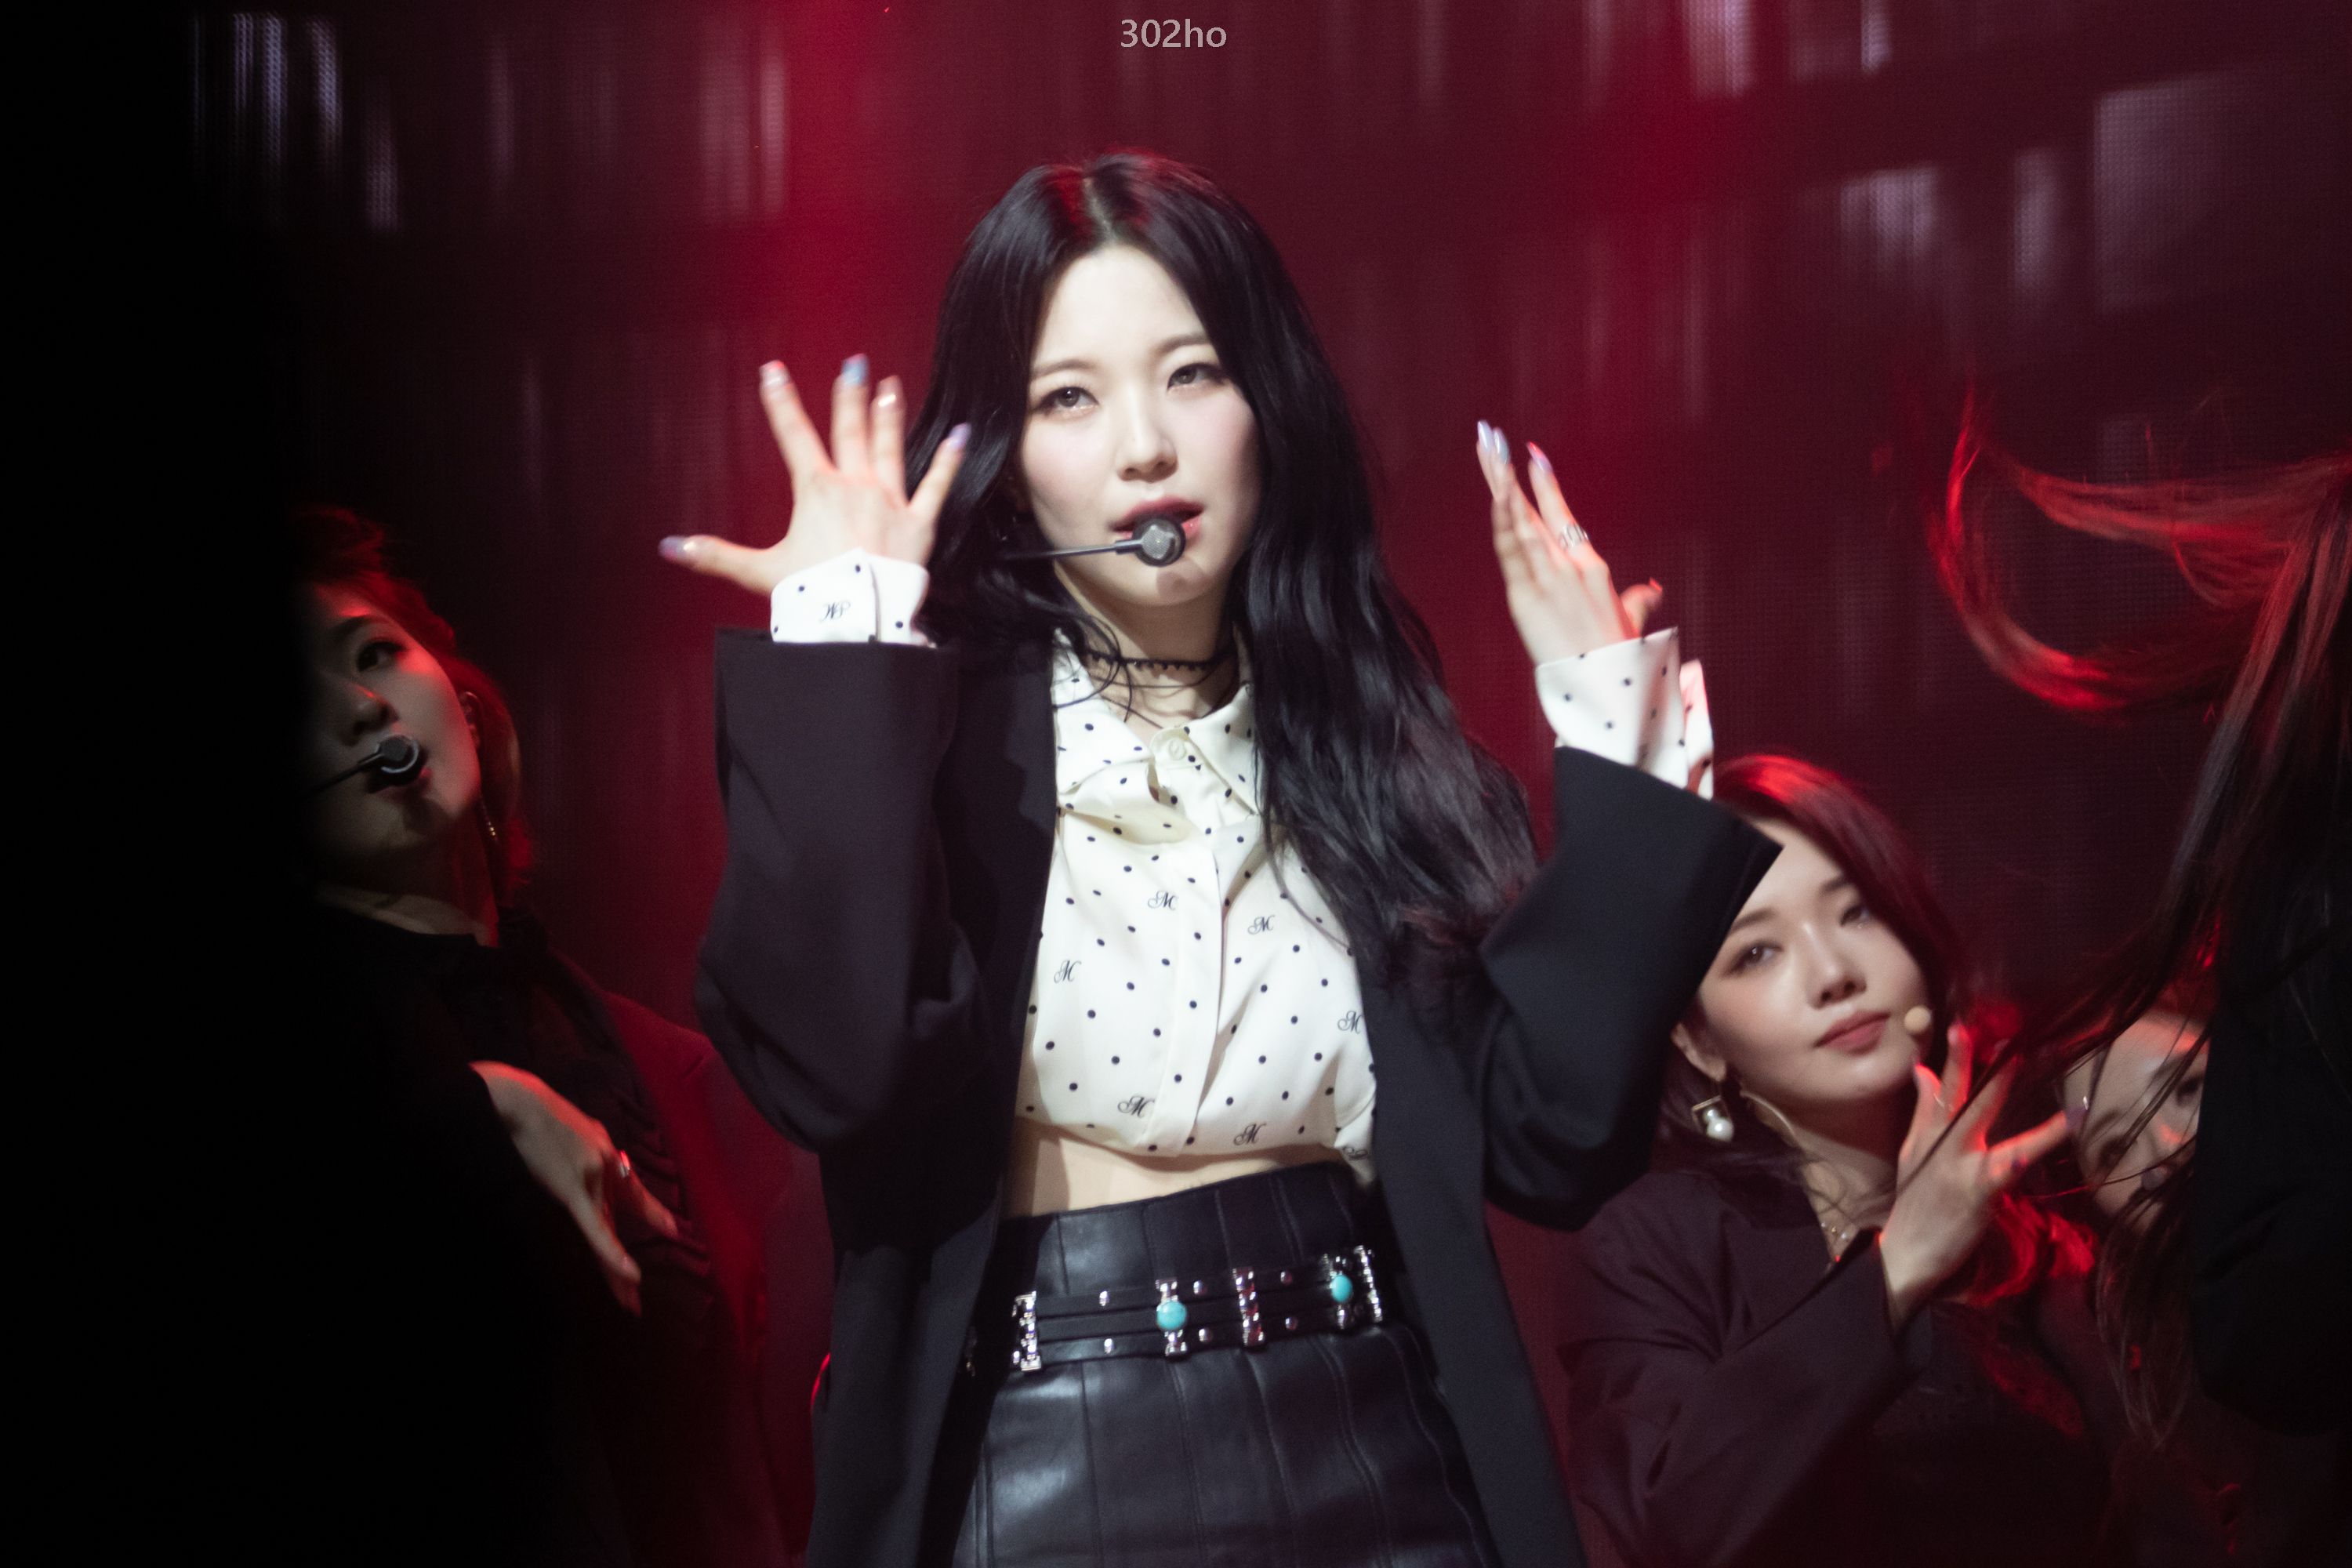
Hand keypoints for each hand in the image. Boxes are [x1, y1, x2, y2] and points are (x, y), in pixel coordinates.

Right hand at [472, 1061, 680, 1314]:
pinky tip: (629, 1274)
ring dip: (617, 1271)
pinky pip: (596, 1230)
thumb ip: (579, 1147)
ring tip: (630, 1300)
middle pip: (619, 1222)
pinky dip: (613, 1253)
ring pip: (609, 1234)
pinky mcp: (575, 1189)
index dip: (653, 1212)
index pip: (632, 1191)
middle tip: (636, 1294)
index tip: (672, 1230)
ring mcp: (594, 1178)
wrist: (518, 1098)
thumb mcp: (567, 1127)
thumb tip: (576, 1161)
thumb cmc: (533, 1109)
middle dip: (625, 1260)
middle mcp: (607, 1166)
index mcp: (604, 1152)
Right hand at [659, 357, 969, 594]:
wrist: (856, 619)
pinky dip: (948, 460)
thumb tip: (669, 547)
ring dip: (889, 414)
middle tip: (853, 365)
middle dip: (848, 396)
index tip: (774, 371)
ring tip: (890, 386)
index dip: (781, 402)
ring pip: (889, 447)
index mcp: (816, 491)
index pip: (793, 436)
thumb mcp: (758, 572)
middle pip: (849, 431)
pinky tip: (959, 434)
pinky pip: (937, 486)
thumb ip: (714, 555)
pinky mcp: (919, 524)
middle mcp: (854, 486)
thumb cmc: (811, 595)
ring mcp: (889, 502)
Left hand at [1478, 423, 1661, 664]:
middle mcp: (1570, 565)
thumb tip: (1651, 591)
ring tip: (1488, 450)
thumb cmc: (1619, 659)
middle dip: (1511, 473)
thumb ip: (1638, 602)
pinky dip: (1504, 522)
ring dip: (1501, 484)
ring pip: (1521, 522)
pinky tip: (1496, 495)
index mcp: (1591, 568)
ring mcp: (1548, 578)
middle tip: (1492, 437)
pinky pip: (1511, 553)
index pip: (1564, 517)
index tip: (1533, 455)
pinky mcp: (1527, 597)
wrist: (1611, 688)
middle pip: (1535, 511)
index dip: (1546, 486)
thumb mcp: (1631, 624)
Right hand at [1878, 1029, 2067, 1325]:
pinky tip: (2065, 1121)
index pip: (1940, 1089)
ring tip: (2023, 1057)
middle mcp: (1940, 1142)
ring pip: (1980, 1116)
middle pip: (1957, 1093)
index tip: (1963, 1025)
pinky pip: (2014, 1157)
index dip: (1952, 1057)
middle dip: (1970, 1059)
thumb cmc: (1915, 1204)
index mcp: (1927, 1135)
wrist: (1906, 1254)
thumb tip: (1921, 1072)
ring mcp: (1958, 1162)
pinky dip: (2040, 1137)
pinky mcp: (1979, 1187)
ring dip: (2001, 1085)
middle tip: (1995, 1030)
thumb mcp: (1912, 1154)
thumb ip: (1922, 1112)